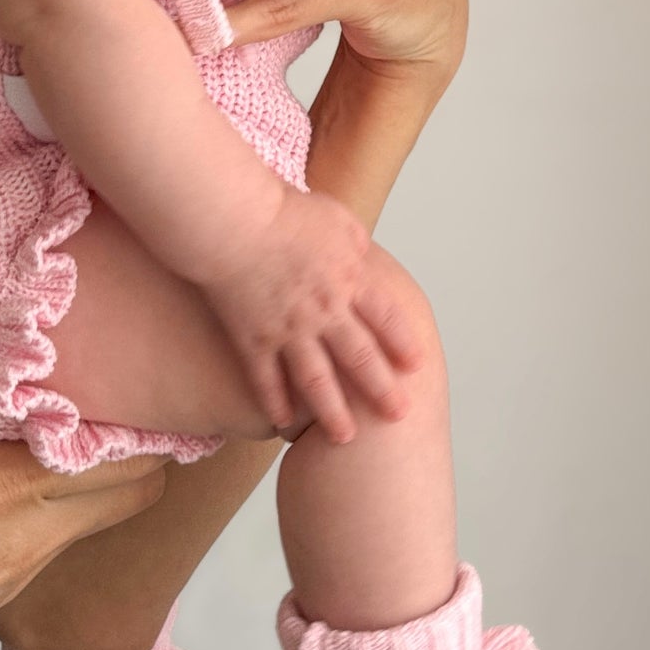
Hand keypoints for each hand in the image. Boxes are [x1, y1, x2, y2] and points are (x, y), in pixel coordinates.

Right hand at [0, 378, 168, 649]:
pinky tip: (26, 473)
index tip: (109, 369)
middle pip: (138, 484)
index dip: (124, 405)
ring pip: (108, 512)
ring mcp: (27, 567)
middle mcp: (31, 531)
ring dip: (107, 471)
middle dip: (139, 439)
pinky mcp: (12, 591)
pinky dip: (70, 500)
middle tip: (105, 396)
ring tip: (66, 427)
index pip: (110, 446)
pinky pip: (68, 534)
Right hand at [194, 185, 424, 442]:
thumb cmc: (282, 211)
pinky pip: (266, 380)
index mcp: (349, 279)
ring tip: (344, 438)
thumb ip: (355, 242)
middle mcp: (325, 311)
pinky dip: (276, 403)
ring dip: (332, 412)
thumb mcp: (336, 217)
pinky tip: (283, 424)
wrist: (233, 221)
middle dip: (382, 390)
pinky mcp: (253, 338)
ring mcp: (288, 329)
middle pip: (361, 358)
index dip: (402, 343)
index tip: (416, 365)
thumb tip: (366, 255)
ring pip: (317, 381)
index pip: (386, 318)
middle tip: (399, 415)